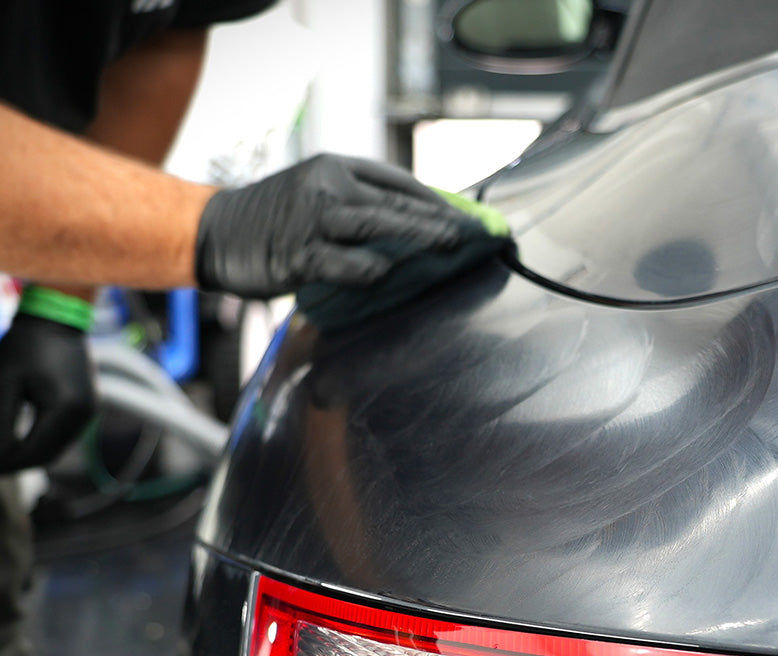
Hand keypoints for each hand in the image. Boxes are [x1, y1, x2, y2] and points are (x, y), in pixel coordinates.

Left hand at [0, 313, 95, 471]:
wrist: (59, 318)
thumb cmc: (27, 344)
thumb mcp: (6, 381)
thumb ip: (2, 420)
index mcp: (66, 409)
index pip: (33, 452)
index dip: (7, 463)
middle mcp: (83, 415)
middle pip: (48, 456)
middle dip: (18, 463)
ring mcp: (89, 412)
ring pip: (56, 449)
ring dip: (30, 454)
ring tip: (4, 453)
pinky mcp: (87, 406)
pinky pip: (63, 435)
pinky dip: (41, 441)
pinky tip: (21, 438)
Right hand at [195, 153, 483, 298]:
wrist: (213, 231)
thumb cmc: (272, 218)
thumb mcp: (315, 194)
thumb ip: (356, 204)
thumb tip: (410, 226)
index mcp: (335, 168)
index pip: (397, 181)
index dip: (434, 200)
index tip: (463, 218)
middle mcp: (326, 186)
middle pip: (394, 201)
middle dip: (437, 219)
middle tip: (470, 234)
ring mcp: (311, 219)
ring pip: (375, 223)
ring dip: (416, 235)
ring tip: (448, 246)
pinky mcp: (297, 254)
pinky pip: (341, 261)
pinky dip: (366, 267)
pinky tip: (388, 272)